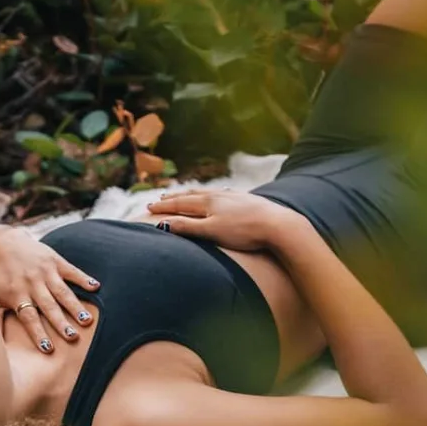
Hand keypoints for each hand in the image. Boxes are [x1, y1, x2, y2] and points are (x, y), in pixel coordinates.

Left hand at [0, 227, 98, 351]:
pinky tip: (96, 287)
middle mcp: (32, 284)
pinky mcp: (55, 260)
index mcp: (16, 295)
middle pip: (48, 306)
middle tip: (73, 337)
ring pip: (62, 291)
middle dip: (61, 322)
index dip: (38, 333)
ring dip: (75, 306)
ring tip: (87, 320)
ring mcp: (45, 272)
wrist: (2, 244)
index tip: (48, 349)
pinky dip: (83, 278)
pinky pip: (71, 270)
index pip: (28, 317)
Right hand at [146, 189, 299, 251]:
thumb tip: (163, 224)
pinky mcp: (247, 201)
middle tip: (161, 197)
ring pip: (207, 193)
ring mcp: (234, 197)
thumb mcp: (211, 231)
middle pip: (191, 195)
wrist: (278, 226)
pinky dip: (211, 195)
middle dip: (174, 198)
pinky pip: (223, 195)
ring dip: (192, 194)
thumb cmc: (244, 232)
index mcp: (208, 203)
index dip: (163, 206)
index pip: (179, 204)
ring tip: (185, 194)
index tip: (149, 207)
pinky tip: (217, 195)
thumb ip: (187, 227)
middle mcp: (219, 195)